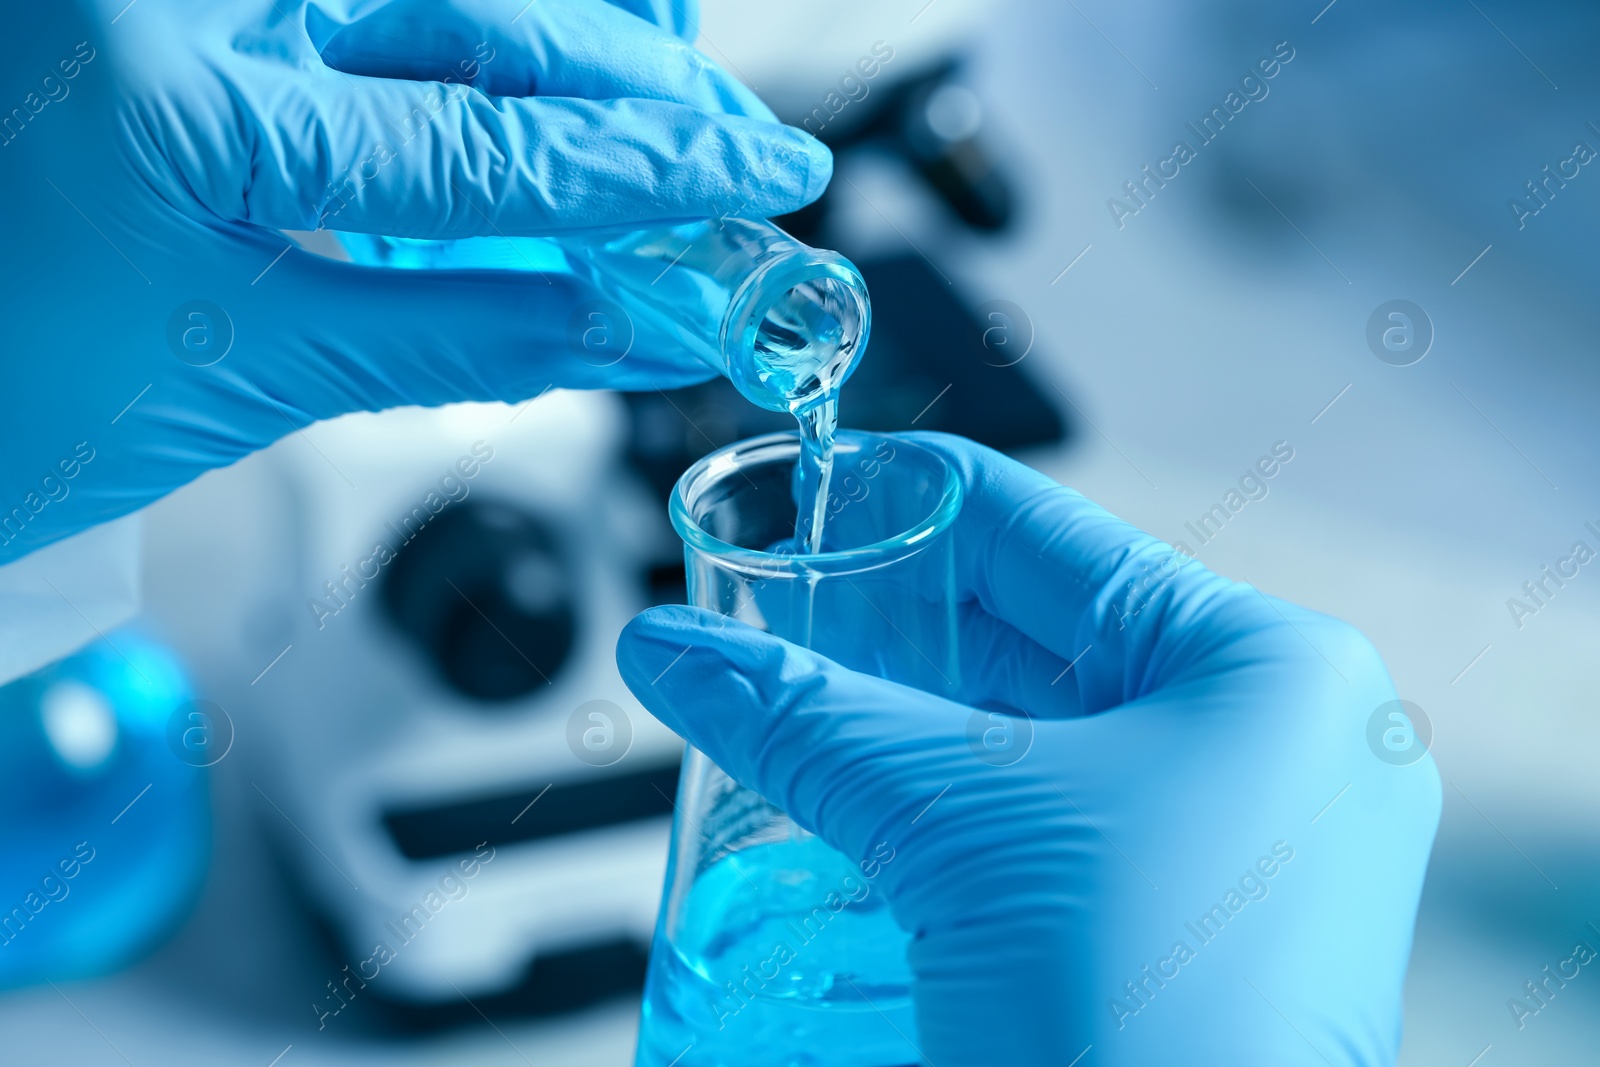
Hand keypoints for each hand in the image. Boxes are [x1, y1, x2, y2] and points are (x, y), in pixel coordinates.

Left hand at [0, 0, 828, 561]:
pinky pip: (357, 20)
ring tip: (667, 104)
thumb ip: (468, 335)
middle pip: (468, 13)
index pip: (478, 141)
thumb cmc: (0, 406)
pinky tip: (545, 80)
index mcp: (169, 101)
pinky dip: (465, 51)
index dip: (644, 171)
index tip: (757, 181)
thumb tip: (643, 326)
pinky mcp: (169, 10)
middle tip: (737, 138)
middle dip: (628, 83)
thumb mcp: (251, 377)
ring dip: (562, 46)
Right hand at [617, 433, 1440, 1064]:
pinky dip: (946, 812)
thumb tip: (679, 647)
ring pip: (1030, 742)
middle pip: (1033, 639)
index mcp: (1268, 672)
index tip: (815, 480)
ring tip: (793, 696)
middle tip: (770, 606)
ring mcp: (1241, 849)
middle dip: (889, 628)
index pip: (1048, 535)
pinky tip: (859, 805)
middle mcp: (1274, 751)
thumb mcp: (957, 825)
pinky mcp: (1187, 934)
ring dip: (906, 726)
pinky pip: (1043, 832)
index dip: (910, 500)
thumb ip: (805, 715)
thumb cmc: (1146, 1036)